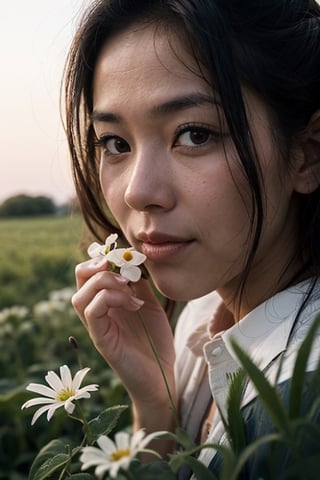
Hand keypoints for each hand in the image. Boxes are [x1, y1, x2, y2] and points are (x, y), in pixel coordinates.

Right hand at [72, 257, 175, 409]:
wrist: (162, 376)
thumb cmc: (154, 342)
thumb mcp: (149, 305)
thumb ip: (139, 286)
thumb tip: (134, 264)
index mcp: (106, 303)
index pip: (89, 274)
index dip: (101, 258)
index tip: (122, 254)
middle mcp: (98, 313)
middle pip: (79, 280)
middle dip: (95, 265)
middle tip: (118, 265)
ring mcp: (97, 327)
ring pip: (80, 296)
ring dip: (103, 282)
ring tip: (126, 284)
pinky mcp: (102, 340)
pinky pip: (91, 313)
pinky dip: (109, 299)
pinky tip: (132, 303)